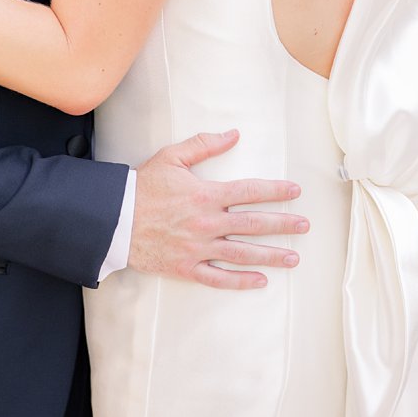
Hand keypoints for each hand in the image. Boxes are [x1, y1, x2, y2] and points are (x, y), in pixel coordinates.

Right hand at [128, 129, 308, 288]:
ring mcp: (197, 248)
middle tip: (305, 226)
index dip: (275, 191)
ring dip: (270, 256)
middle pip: (253, 224)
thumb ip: (205, 144)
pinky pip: (217, 278)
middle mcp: (207, 223)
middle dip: (282, 225)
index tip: (295, 191)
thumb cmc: (142, 186)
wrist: (112, 219)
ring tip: (293, 258)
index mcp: (206, 195)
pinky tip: (259, 282)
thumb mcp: (172, 157)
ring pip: (241, 254)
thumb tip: (234, 134)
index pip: (250, 191)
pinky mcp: (185, 268)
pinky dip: (239, 282)